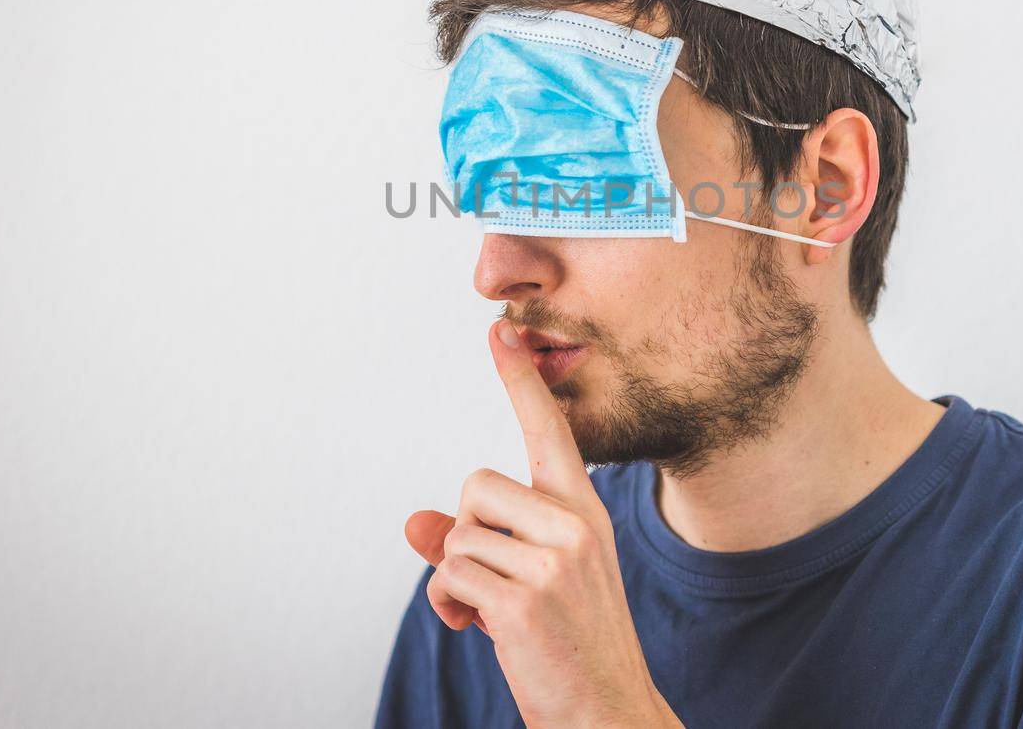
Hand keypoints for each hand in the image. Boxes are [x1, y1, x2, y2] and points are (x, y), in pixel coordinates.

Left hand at [402, 319, 681, 728]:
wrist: (607, 710)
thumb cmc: (569, 641)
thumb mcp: (533, 578)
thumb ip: (477, 542)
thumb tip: (415, 524)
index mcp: (584, 511)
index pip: (550, 432)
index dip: (521, 381)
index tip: (499, 332)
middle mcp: (575, 525)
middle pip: (475, 487)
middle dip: (467, 533)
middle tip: (495, 580)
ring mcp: (553, 561)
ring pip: (456, 535)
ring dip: (456, 579)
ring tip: (491, 612)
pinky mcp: (524, 599)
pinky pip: (449, 574)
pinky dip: (450, 605)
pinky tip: (479, 628)